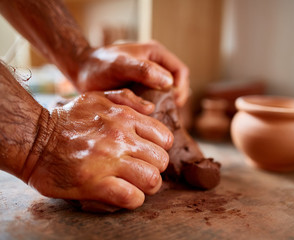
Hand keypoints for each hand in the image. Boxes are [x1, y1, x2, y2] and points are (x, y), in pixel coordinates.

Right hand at [26, 89, 173, 209]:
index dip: (160, 149)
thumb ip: (127, 99)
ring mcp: (109, 161)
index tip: (147, 154)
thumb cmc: (67, 119)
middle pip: (162, 161)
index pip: (165, 138)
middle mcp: (121, 138)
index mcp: (125, 118)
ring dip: (146, 187)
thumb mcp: (97, 98)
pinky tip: (123, 195)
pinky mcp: (95, 184)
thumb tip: (151, 108)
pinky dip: (132, 200)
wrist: (33, 138)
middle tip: (141, 171)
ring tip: (134, 184)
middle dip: (155, 169)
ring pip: (152, 180)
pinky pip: (131, 198)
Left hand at [76, 41, 189, 106]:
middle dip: (174, 99)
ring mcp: (150, 79)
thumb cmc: (99, 64)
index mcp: (156, 54)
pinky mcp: (142, 90)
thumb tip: (169, 82)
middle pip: (177, 85)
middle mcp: (156, 66)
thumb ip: (144, 70)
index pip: (181, 71)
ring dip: (165, 106)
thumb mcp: (120, 64)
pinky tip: (147, 116)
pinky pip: (156, 101)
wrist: (82, 71)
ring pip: (167, 95)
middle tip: (164, 112)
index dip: (180, 88)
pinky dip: (155, 109)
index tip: (172, 102)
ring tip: (156, 115)